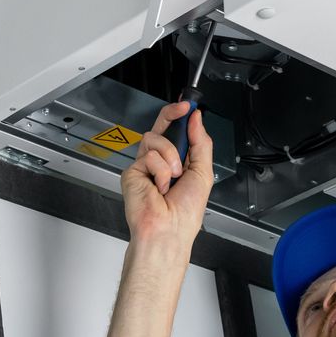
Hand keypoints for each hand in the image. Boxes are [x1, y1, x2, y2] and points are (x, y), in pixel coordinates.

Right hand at [122, 101, 214, 245]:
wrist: (169, 230)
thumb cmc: (185, 213)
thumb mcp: (203, 173)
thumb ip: (201, 143)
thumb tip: (196, 119)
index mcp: (178, 162)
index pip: (175, 133)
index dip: (180, 116)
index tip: (189, 106)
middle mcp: (160, 162)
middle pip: (160, 128)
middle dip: (172, 115)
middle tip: (182, 109)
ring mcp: (144, 166)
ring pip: (155, 139)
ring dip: (170, 156)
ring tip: (173, 177)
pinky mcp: (132, 172)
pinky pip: (148, 156)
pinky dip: (160, 171)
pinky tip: (159, 187)